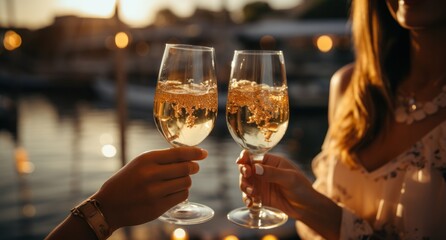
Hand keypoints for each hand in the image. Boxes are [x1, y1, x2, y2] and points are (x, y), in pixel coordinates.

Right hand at [91, 147, 207, 230]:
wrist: (109, 205)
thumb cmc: (127, 181)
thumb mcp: (139, 163)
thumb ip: (161, 159)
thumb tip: (188, 154)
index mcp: (147, 159)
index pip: (178, 153)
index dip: (195, 153)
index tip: (204, 153)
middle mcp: (151, 174)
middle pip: (186, 168)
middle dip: (193, 167)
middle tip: (193, 168)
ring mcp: (155, 192)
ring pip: (186, 182)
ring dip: (186, 181)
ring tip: (179, 181)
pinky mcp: (158, 207)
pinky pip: (182, 196)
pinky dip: (182, 192)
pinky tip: (174, 191)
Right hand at [237, 150, 315, 219]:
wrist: (306, 207)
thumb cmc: (302, 188)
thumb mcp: (289, 178)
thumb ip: (273, 173)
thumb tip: (255, 168)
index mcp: (271, 162)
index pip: (254, 156)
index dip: (244, 157)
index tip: (241, 162)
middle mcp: (263, 172)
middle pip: (245, 169)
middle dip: (243, 173)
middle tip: (246, 177)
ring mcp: (260, 185)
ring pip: (245, 183)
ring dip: (244, 187)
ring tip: (252, 194)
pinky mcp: (260, 197)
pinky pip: (248, 196)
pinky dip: (247, 199)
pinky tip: (251, 203)